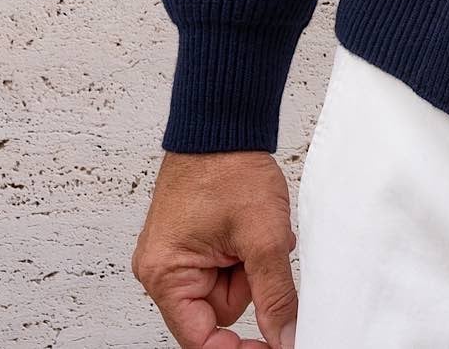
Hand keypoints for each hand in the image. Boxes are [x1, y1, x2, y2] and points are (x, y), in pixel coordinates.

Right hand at [130, 149, 298, 347]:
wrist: (223, 123)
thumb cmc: (228, 166)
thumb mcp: (263, 236)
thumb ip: (276, 295)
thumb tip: (287, 337)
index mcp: (165, 275)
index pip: (202, 339)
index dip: (239, 348)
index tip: (272, 345)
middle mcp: (161, 269)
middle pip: (216, 313)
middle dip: (248, 286)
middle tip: (260, 250)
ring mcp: (175, 254)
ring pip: (226, 290)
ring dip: (249, 267)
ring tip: (255, 231)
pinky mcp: (190, 242)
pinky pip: (223, 267)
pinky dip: (243, 254)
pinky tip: (250, 229)